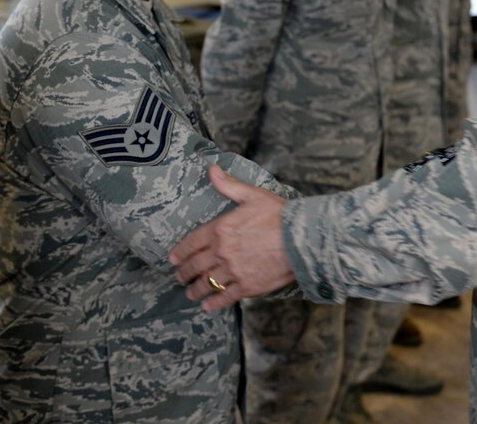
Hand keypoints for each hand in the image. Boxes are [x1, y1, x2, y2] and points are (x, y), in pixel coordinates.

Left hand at [170, 165, 295, 311]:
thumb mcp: (254, 196)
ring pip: (207, 284)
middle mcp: (222, 252)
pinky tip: (208, 306)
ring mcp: (233, 271)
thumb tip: (212, 170)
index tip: (174, 259)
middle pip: (196, 265)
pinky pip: (224, 297)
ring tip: (191, 293)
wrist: (302, 238)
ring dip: (195, 290)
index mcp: (221, 229)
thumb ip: (230, 186)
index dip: (180, 252)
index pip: (192, 242)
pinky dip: (214, 303)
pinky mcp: (247, 286)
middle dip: (185, 273)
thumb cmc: (280, 215)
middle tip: (180, 277)